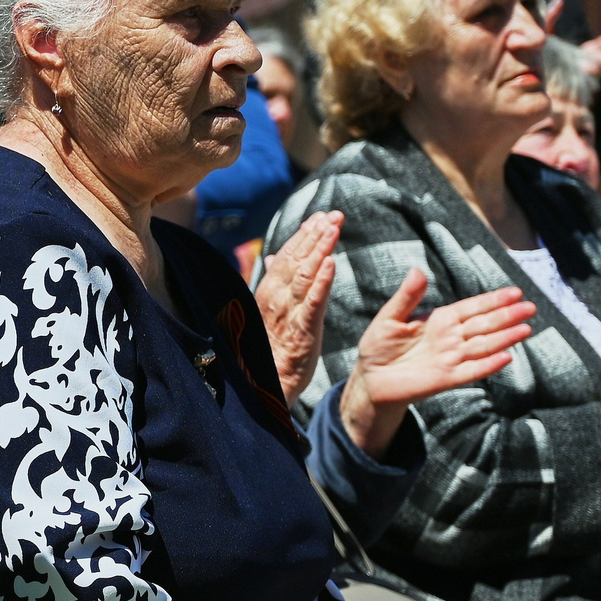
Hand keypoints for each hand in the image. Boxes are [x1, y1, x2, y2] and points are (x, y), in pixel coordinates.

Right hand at [254, 212, 340, 403]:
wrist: (267, 386)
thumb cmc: (269, 349)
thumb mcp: (271, 312)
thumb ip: (275, 282)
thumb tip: (273, 256)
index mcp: (268, 292)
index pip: (287, 256)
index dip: (303, 235)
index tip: (320, 216)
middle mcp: (276, 298)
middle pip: (297, 259)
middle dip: (315, 235)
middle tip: (334, 214)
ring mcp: (288, 314)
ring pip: (305, 275)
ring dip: (320, 249)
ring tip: (333, 229)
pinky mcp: (302, 331)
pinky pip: (312, 303)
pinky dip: (321, 282)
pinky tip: (331, 264)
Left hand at [336, 266, 533, 454]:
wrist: (370, 378)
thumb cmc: (379, 345)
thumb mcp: (390, 316)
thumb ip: (407, 297)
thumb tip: (418, 270)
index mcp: (440, 319)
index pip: (473, 307)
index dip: (494, 300)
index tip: (515, 292)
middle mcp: (451, 338)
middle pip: (484, 325)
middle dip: (507, 316)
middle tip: (530, 307)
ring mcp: (451, 358)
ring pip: (483, 345)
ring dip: (504, 338)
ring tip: (526, 329)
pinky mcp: (446, 379)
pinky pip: (471, 370)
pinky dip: (488, 365)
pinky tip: (506, 356)